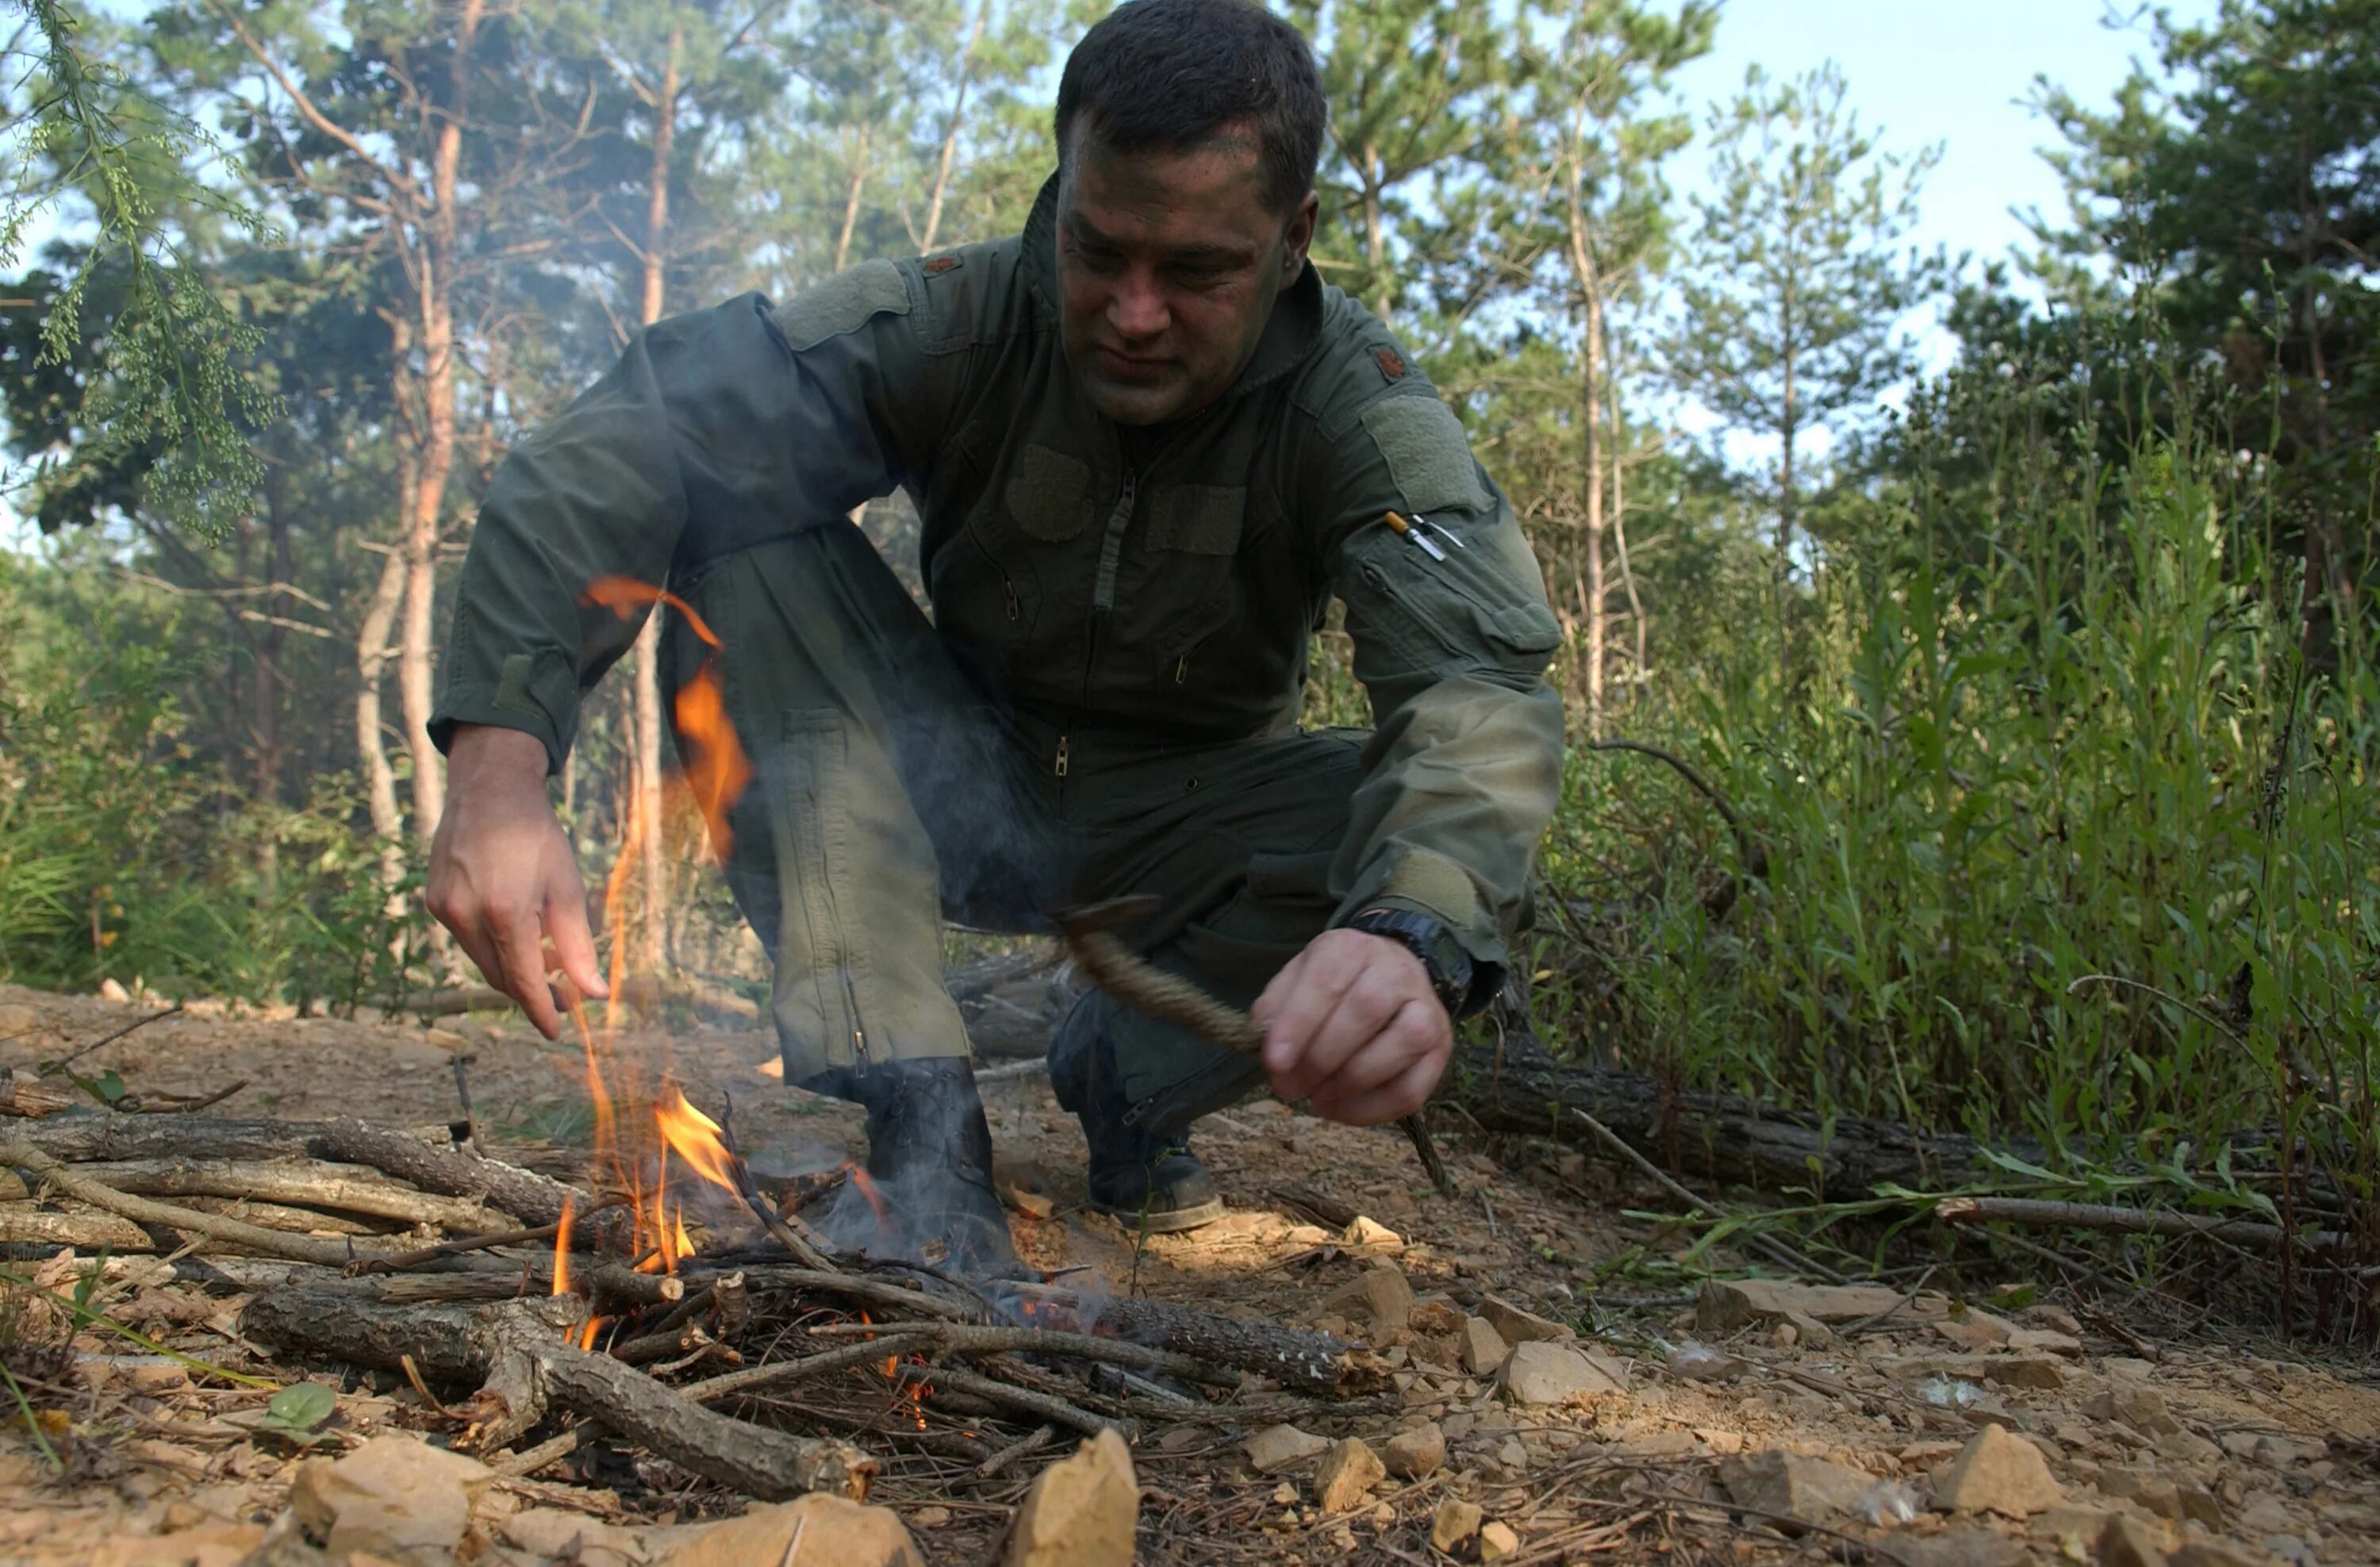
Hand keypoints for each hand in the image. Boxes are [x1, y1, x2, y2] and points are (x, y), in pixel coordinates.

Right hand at [424, 724, 605, 1038]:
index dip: (541, 1010)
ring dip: (512, 967)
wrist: (491, 790)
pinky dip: (492, 944)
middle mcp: (468, 915)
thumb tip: (595, 993)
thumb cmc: (536, 837)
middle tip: (561, 996)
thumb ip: (578, 947)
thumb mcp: (568, 889)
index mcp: (506, 913)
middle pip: (501, 976)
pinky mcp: (434, 901)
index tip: (556, 1032)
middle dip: (531, 991)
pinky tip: (517, 932)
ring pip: (482, 959)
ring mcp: (445, 909)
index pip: (524, 981)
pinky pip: (467, 938)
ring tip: (545, 960)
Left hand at [1252, 929, 1451, 1126]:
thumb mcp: (1296, 981)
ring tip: (1318, 1097)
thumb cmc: (1334, 986)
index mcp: (1352, 948)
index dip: (1299, 1023)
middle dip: (1321, 1058)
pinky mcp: (1440, 1049)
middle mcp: (1396, 971)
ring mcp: (1427, 1009)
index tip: (1274, 1061)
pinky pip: (1413, 1088)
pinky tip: (1342, 1109)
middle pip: (1366, 1009)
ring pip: (1404, 1043)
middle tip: (1290, 1086)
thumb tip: (1269, 1049)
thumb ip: (1275, 1009)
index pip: (1328, 980)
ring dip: (1352, 1083)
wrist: (1388, 978)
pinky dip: (1373, 1110)